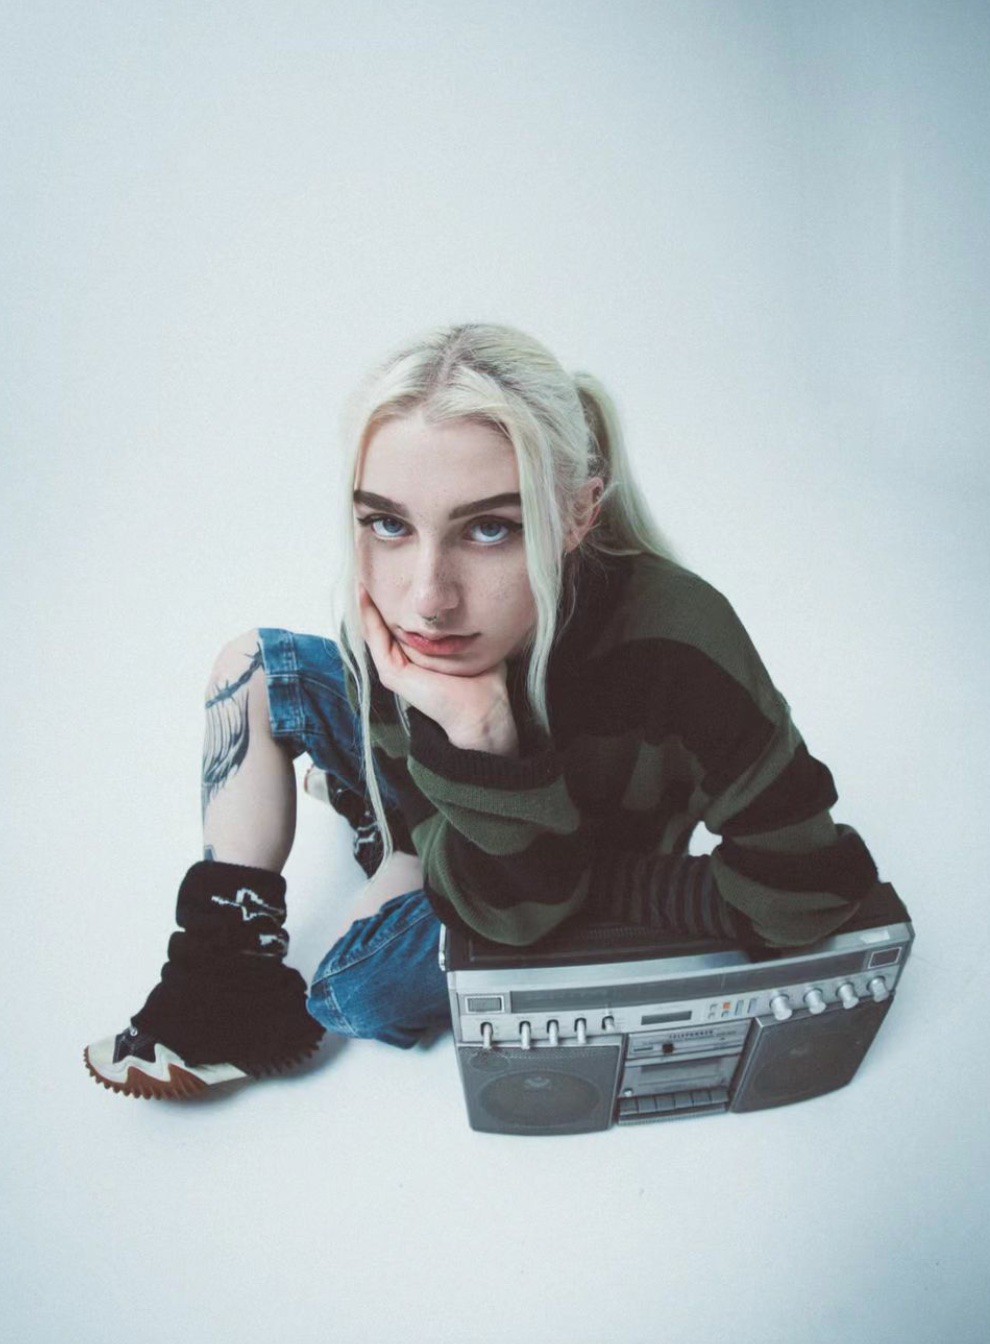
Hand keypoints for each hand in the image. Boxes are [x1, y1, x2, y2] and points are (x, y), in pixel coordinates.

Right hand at [359, 586, 518, 753]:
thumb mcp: (473, 645)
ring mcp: (394, 669)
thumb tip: (482, 605)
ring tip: (361, 574)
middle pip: (382, 624)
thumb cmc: (485, 683)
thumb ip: (469, 628)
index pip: (399, 626)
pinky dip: (368, 615)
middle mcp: (402, 664)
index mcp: (418, 659)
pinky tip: (365, 594)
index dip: (395, 600)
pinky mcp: (393, 673)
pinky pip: (375, 638)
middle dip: (376, 596)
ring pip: (373, 629)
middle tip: (367, 566)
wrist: (484, 712)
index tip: (394, 571)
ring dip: (366, 603)